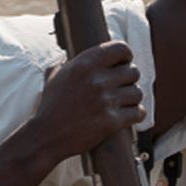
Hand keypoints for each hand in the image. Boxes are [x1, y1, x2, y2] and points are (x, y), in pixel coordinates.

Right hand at [30, 41, 145, 161]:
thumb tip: (74, 53)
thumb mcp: (54, 76)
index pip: (120, 48)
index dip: (126, 55)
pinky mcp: (112, 120)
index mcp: (84, 65)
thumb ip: (67, 61)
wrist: (46, 136)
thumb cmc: (50, 106)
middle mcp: (97, 80)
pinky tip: (130, 115)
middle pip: (133, 72)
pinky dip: (137, 114)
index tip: (124, 62)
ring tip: (124, 102)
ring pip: (137, 92)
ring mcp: (106, 100)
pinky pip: (138, 112)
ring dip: (133, 98)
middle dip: (129, 80)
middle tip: (121, 87)